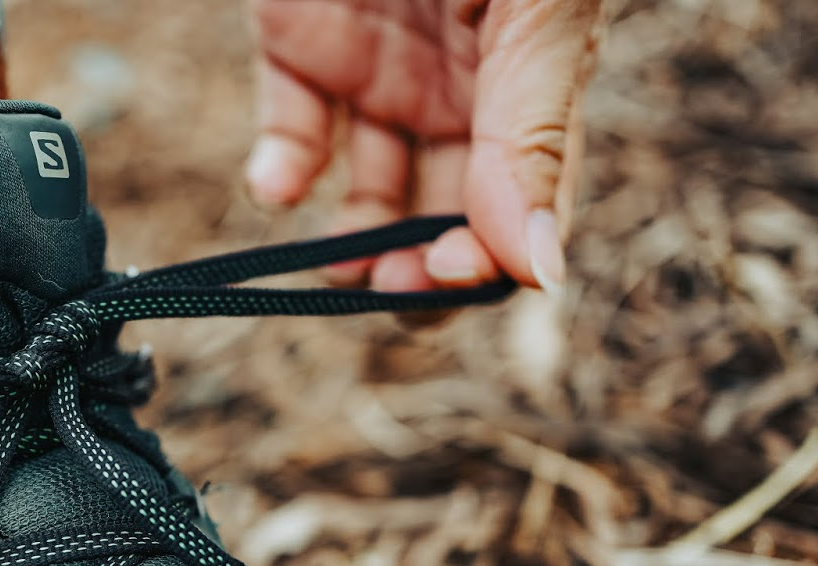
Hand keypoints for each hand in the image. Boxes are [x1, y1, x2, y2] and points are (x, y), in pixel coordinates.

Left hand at [245, 0, 603, 292]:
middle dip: (421, 269)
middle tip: (390, 286)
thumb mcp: (531, 7)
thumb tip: (539, 273)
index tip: (446, 272)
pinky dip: (283, 171)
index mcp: (534, 75)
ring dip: (357, 244)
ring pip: (371, 190)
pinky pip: (291, 128)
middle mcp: (460, 84)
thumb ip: (533, 129)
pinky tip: (278, 186)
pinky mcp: (299, 42)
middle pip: (447, 214)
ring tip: (337, 263)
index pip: (525, 204)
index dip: (490, 258)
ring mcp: (380, 67)